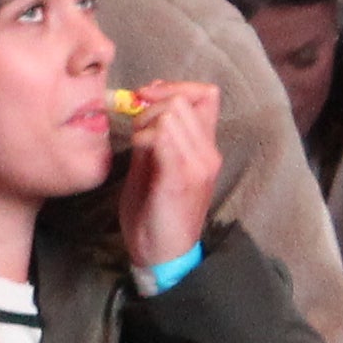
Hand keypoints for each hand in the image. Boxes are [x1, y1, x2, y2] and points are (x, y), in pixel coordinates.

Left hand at [115, 76, 221, 275]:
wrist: (162, 255)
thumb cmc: (155, 213)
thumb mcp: (154, 166)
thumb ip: (153, 136)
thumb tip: (142, 102)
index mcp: (204, 148)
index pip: (206, 94)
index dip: (175, 87)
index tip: (147, 97)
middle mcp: (207, 153)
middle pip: (184, 99)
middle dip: (152, 103)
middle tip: (135, 124)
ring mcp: (197, 165)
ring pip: (171, 113)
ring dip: (144, 120)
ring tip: (135, 142)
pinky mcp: (180, 178)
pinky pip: (162, 136)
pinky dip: (142, 136)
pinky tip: (136, 152)